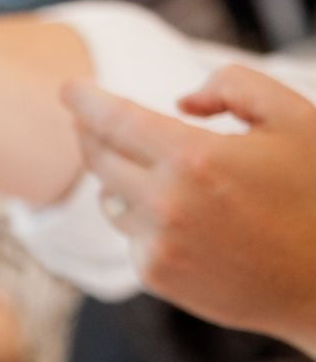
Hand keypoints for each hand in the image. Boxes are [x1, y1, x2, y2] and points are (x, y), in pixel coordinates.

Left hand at [65, 67, 315, 353]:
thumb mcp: (293, 118)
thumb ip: (235, 86)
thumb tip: (180, 102)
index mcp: (195, 158)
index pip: (115, 120)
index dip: (86, 100)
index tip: (68, 89)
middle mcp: (166, 203)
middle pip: (100, 158)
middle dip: (92, 134)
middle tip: (91, 121)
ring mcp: (157, 243)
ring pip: (110, 198)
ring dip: (122, 179)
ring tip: (155, 172)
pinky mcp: (156, 275)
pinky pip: (130, 234)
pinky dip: (144, 220)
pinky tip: (183, 219)